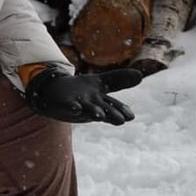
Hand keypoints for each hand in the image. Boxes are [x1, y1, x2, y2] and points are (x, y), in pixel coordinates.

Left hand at [24, 64, 140, 124]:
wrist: (55, 93)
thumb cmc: (81, 92)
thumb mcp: (101, 83)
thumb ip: (119, 79)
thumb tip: (140, 75)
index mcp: (101, 101)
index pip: (114, 106)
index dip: (122, 110)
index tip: (131, 117)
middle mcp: (91, 105)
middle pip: (103, 110)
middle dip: (111, 115)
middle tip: (121, 120)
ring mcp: (78, 105)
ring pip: (87, 110)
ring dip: (93, 112)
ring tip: (98, 114)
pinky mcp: (64, 103)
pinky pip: (69, 106)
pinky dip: (72, 107)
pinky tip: (75, 107)